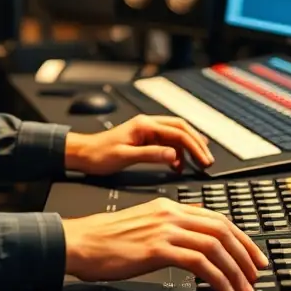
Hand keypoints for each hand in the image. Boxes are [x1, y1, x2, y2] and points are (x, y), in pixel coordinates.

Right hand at [61, 197, 268, 290]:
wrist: (81, 241)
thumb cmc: (106, 239)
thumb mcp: (143, 227)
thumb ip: (169, 231)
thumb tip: (193, 247)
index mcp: (168, 207)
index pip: (215, 217)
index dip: (240, 237)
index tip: (252, 255)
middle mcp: (170, 214)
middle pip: (221, 228)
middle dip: (245, 253)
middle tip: (257, 273)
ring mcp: (164, 229)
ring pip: (215, 244)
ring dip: (236, 269)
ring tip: (244, 288)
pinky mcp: (157, 248)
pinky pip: (199, 262)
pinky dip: (218, 277)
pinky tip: (224, 290)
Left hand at [64, 115, 213, 174]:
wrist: (83, 154)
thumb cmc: (99, 154)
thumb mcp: (125, 156)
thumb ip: (150, 154)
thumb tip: (173, 155)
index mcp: (144, 126)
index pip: (178, 132)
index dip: (194, 146)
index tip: (204, 161)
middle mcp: (147, 125)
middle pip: (181, 129)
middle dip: (197, 144)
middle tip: (207, 162)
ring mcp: (147, 131)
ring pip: (176, 136)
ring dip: (188, 149)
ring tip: (197, 165)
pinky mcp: (145, 139)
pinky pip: (167, 143)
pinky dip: (177, 153)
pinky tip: (178, 165)